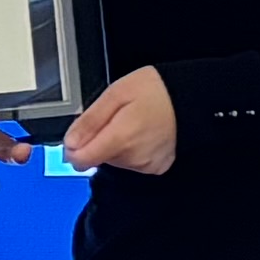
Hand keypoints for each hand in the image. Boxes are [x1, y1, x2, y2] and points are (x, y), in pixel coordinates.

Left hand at [64, 67, 178, 173]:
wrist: (190, 99)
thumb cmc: (156, 91)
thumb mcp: (115, 94)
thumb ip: (89, 121)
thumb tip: (69, 143)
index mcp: (120, 138)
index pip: (80, 160)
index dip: (74, 148)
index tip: (79, 135)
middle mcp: (133, 157)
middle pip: (97, 159)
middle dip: (99, 140)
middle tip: (116, 117)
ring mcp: (146, 165)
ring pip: (114, 160)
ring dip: (115, 144)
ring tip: (132, 122)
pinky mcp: (156, 168)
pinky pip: (132, 162)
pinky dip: (132, 150)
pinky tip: (142, 133)